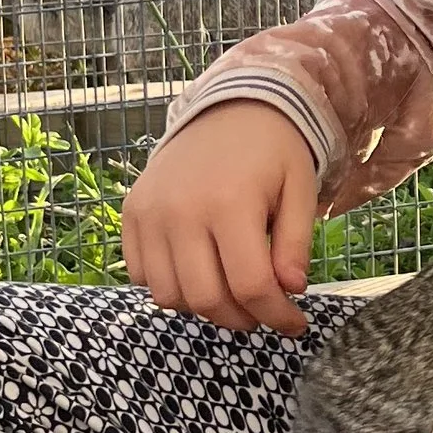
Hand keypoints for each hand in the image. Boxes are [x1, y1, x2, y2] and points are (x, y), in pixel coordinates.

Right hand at [121, 103, 317, 333]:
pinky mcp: (132, 213)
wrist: (229, 108)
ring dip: (203, 307)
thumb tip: (290, 291)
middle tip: (261, 312)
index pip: (250, 286)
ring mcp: (150, 213)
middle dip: (241, 319)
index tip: (294, 324)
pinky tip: (197, 271)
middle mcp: (182, 211)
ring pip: (169, 296)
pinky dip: (169, 287)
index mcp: (230, 203)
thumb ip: (295, 244)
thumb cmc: (272, 151)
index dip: (276, 315)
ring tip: (230, 293)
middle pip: (206, 299)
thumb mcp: (299, 190)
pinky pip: (140, 276)